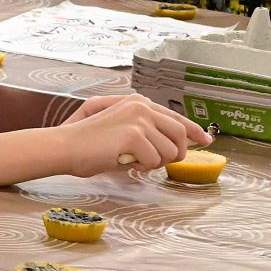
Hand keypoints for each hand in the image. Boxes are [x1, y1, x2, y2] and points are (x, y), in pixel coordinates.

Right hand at [59, 94, 208, 173]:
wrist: (64, 147)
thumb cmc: (88, 144)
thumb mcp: (122, 130)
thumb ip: (147, 131)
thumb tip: (175, 145)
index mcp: (138, 102)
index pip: (176, 117)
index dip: (194, 130)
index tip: (206, 139)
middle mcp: (141, 106)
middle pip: (180, 133)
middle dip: (175, 153)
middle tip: (159, 163)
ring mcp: (138, 119)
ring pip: (169, 149)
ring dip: (156, 163)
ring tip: (135, 162)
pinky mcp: (133, 134)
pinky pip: (154, 160)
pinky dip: (142, 167)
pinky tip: (126, 162)